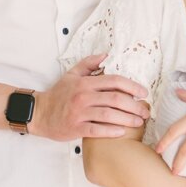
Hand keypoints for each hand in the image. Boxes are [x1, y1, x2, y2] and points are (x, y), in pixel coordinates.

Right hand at [33, 55, 149, 140]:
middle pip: (116, 99)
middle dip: (135, 106)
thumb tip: (107, 54)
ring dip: (128, 119)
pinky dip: (111, 131)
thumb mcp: (72, 74)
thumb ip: (89, 63)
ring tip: (139, 122)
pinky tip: (122, 132)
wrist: (39, 113)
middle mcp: (83, 96)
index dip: (133, 86)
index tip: (144, 93)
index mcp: (86, 83)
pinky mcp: (75, 128)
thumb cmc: (59, 94)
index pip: (115, 81)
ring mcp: (79, 112)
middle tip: (146, 111)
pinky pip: (97, 130)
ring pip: (109, 115)